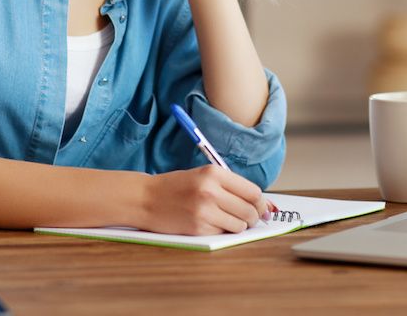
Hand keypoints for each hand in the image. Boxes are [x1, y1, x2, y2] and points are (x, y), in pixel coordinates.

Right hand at [139, 165, 270, 234]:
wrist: (145, 199)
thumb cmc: (176, 187)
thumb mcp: (203, 176)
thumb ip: (230, 186)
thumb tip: (261, 204)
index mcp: (214, 173)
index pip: (253, 192)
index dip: (261, 203)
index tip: (262, 208)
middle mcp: (211, 191)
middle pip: (249, 210)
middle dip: (253, 217)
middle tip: (250, 219)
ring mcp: (204, 211)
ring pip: (240, 225)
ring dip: (239, 226)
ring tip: (228, 220)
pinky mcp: (198, 228)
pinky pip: (223, 233)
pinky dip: (222, 231)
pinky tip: (210, 224)